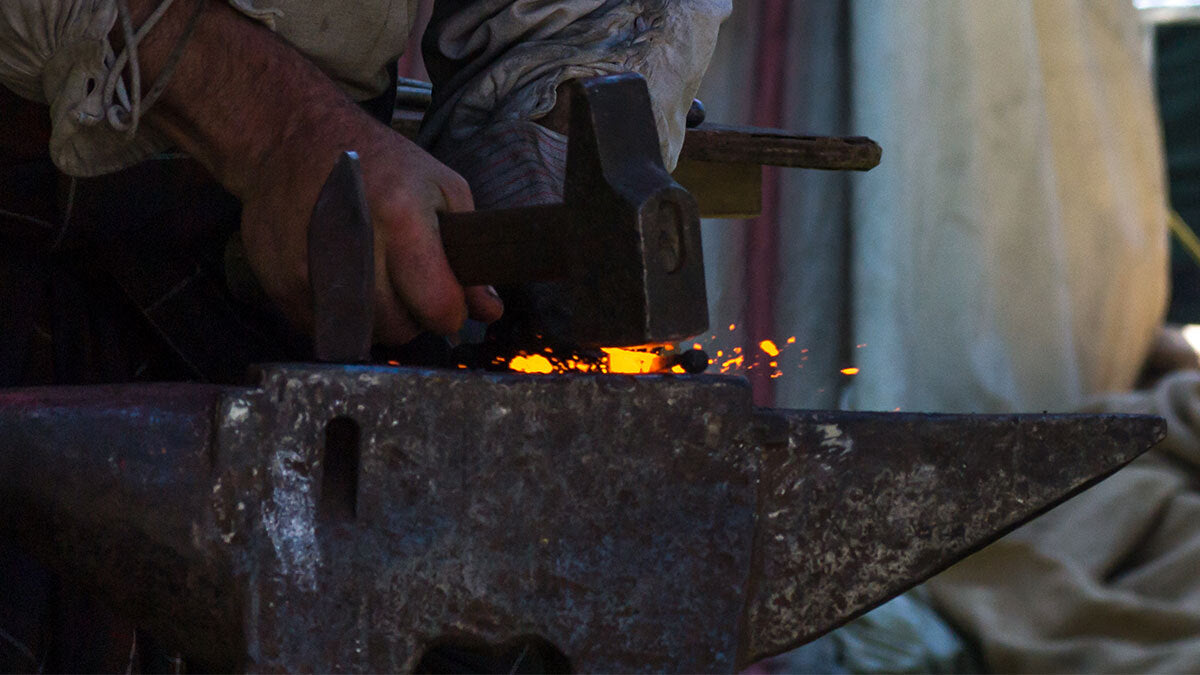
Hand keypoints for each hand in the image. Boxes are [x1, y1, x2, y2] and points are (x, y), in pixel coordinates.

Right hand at [134, 0, 501, 344]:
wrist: (289, 138)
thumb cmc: (376, 159)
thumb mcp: (440, 187)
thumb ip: (468, 252)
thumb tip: (489, 310)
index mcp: (399, 218)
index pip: (437, 306)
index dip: (451, 310)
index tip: (448, 297)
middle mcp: (351, 249)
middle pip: (399, 328)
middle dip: (414, 314)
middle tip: (409, 280)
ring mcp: (309, 270)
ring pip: (363, 335)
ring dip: (378, 317)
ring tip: (376, 275)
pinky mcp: (280, 286)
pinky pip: (326, 328)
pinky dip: (342, 312)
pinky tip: (342, 275)